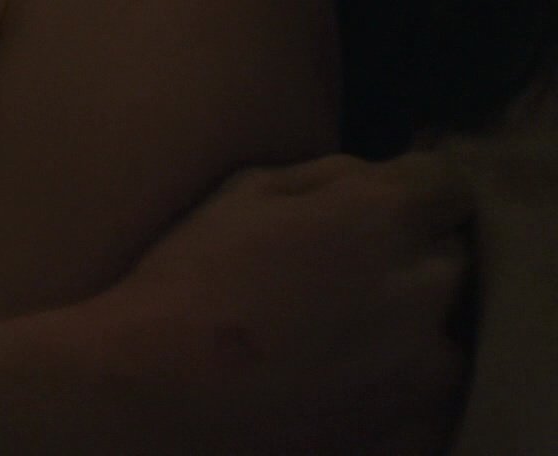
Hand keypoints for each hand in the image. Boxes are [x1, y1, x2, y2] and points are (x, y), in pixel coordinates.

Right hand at [100, 153, 475, 454]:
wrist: (154, 391)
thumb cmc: (187, 277)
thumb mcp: (240, 191)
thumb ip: (326, 175)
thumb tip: (371, 177)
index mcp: (380, 219)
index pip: (446, 185)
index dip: (409, 189)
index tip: (373, 205)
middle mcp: (421, 289)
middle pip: (448, 256)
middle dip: (406, 255)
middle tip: (337, 273)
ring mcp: (423, 369)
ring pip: (441, 330)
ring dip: (405, 324)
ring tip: (332, 335)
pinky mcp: (412, 428)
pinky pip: (425, 393)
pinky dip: (392, 383)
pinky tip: (329, 378)